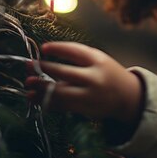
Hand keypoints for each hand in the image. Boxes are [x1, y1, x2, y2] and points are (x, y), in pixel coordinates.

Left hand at [25, 42, 143, 125]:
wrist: (128, 97)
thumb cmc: (108, 74)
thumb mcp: (98, 59)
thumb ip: (77, 57)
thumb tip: (47, 55)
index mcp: (98, 61)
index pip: (75, 51)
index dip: (57, 48)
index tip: (43, 48)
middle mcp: (94, 78)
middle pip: (65, 73)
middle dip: (44, 69)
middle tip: (29, 65)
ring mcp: (90, 95)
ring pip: (61, 93)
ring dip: (42, 89)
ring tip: (28, 85)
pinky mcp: (85, 110)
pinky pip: (63, 106)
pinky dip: (48, 102)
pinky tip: (36, 98)